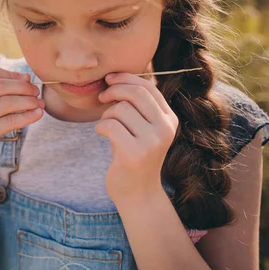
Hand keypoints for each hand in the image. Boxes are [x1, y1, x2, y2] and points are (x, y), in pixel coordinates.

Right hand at [0, 65, 44, 176]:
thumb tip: (26, 77)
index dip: (11, 74)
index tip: (26, 79)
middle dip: (22, 87)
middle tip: (36, 91)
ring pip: (6, 102)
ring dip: (28, 101)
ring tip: (39, 103)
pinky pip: (10, 121)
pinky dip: (28, 116)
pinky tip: (38, 114)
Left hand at [95, 71, 178, 202]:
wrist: (137, 192)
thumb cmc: (133, 154)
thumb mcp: (141, 127)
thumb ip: (137, 105)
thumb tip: (117, 76)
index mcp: (169, 119)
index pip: (148, 87)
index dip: (125, 78)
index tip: (109, 79)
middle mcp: (165, 129)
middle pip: (135, 94)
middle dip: (113, 91)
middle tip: (102, 97)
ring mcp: (152, 142)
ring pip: (120, 110)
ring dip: (106, 115)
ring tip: (107, 126)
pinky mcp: (135, 154)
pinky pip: (110, 126)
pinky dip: (100, 127)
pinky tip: (102, 135)